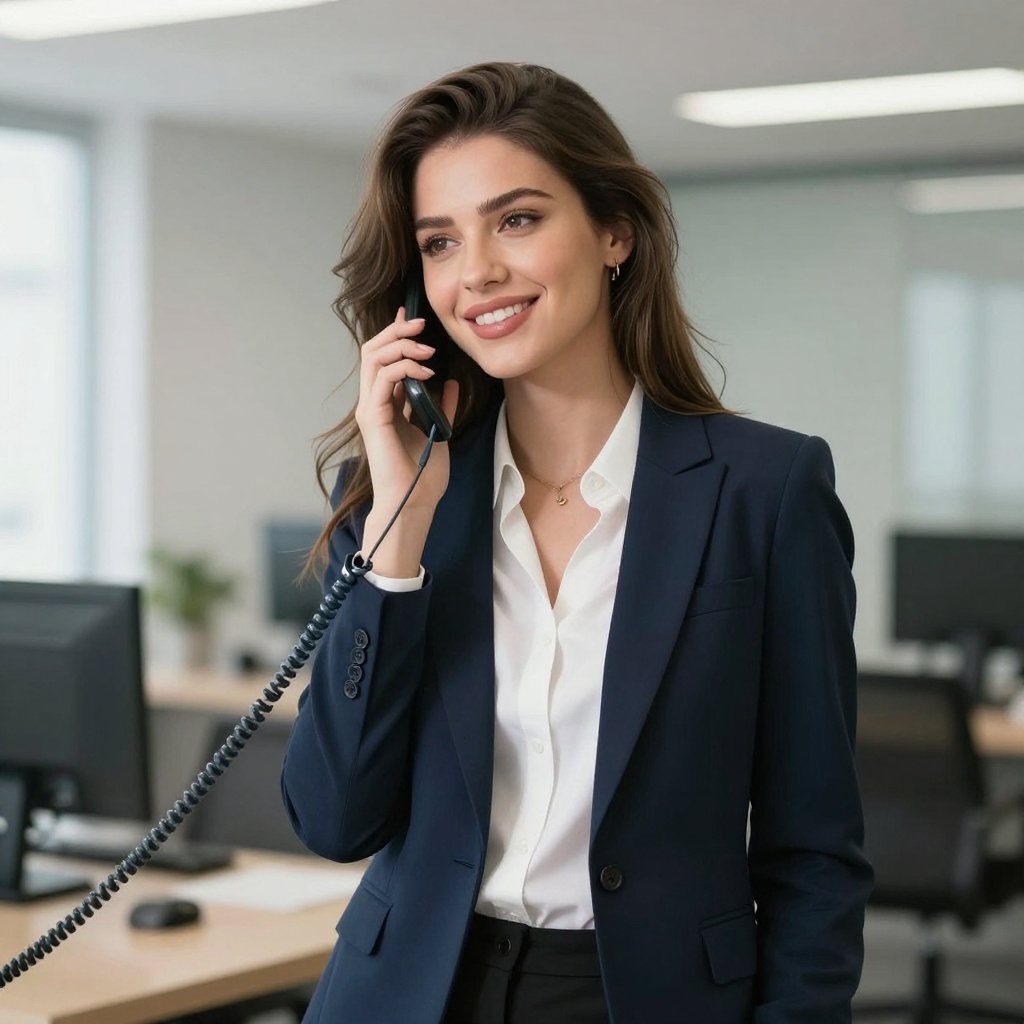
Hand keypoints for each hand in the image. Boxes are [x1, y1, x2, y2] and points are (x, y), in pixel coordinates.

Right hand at [354, 308, 458, 575]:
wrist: (414, 501)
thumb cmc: (422, 474)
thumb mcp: (439, 429)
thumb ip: (442, 405)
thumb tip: (451, 382)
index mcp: (387, 403)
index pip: (383, 358)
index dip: (396, 335)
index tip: (414, 319)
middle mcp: (374, 402)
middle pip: (373, 351)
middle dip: (396, 331)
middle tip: (421, 324)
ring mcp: (370, 409)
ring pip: (373, 358)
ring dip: (401, 346)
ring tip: (427, 349)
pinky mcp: (373, 417)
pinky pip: (383, 379)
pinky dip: (404, 368)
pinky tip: (426, 372)